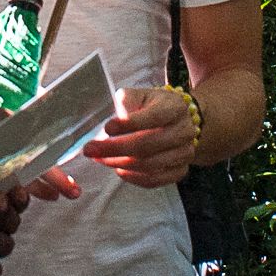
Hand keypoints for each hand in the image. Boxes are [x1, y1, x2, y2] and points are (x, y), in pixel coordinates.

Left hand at [80, 86, 196, 188]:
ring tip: (101, 158)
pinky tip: (118, 169)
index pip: (152, 117)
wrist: (178, 122)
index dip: (128, 124)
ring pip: (149, 165)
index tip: (106, 128)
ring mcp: (185, 152)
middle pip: (147, 144)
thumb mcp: (140, 95)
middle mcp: (184, 131)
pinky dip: (133, 177)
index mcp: (175, 107)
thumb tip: (111, 125)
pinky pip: (155, 180)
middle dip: (115, 149)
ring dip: (120, 163)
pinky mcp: (180, 170)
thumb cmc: (153, 107)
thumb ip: (125, 102)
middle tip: (91, 150)